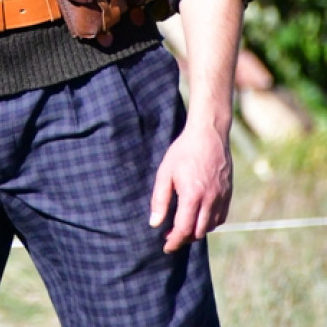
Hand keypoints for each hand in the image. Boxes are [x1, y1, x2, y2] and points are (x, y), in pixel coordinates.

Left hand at [149, 119, 232, 252]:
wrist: (209, 135)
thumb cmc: (183, 151)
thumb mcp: (165, 173)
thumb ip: (160, 200)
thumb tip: (154, 224)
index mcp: (192, 196)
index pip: (183, 230)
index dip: (174, 242)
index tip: (166, 246)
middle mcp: (210, 201)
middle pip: (197, 232)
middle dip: (184, 238)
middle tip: (171, 235)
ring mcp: (221, 198)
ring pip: (210, 227)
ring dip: (197, 231)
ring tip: (184, 225)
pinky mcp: (228, 194)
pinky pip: (220, 218)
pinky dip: (209, 223)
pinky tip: (199, 216)